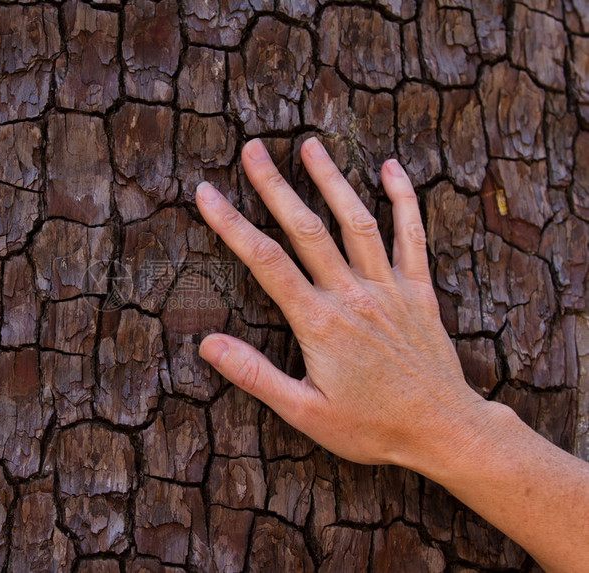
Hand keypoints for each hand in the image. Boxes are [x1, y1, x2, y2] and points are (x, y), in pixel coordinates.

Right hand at [196, 137, 499, 469]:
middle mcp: (352, 294)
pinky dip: (403, 199)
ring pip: (356, 221)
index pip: (265, 261)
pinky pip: (411, 236)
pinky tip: (390, 169)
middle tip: (253, 149)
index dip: (231, 224)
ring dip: (332, 180)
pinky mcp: (418, 291)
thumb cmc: (372, 426)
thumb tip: (207, 345)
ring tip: (309, 145)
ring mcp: (388, 288)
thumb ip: (255, 375)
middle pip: (306, 228)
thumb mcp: (305, 412)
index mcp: (319, 321)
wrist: (443, 430)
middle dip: (275, 186)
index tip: (207, 193)